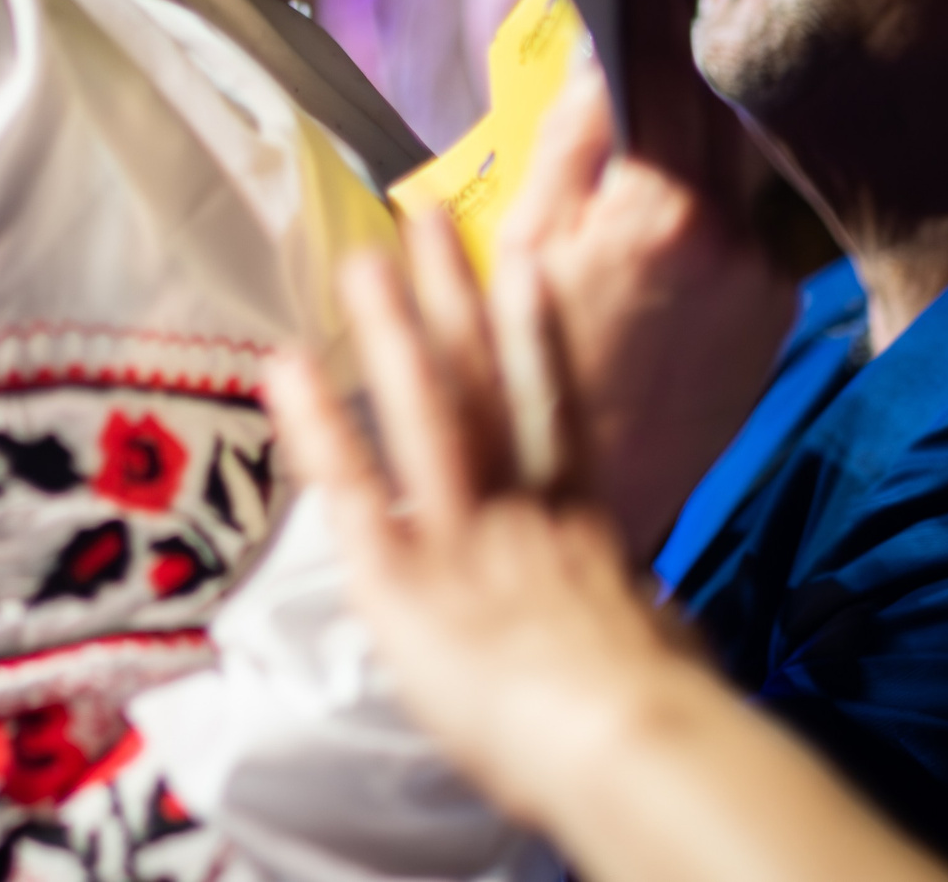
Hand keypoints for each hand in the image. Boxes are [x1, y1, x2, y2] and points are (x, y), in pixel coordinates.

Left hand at [270, 212, 947, 881]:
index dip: (534, 332)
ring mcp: (461, 531)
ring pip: (424, 408)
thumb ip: (641, 612)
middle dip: (451, 292)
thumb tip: (653, 613)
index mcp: (583, 522)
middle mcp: (520, 504)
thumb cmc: (657, 712)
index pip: (553, 409)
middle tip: (423, 211)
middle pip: (482, 378)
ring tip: (362, 256)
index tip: (522, 261)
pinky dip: (318, 426)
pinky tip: (287, 368)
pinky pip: (354, 490)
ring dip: (390, 326)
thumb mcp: (660, 643)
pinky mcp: (404, 577)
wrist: (628, 737)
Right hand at [498, 0, 798, 559]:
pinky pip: (743, 228)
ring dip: (693, 128)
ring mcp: (762, 279)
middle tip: (646, 5)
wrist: (589, 497)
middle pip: (714, 106)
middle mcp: (732, 237)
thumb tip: (589, 59)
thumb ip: (563, 143)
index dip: (640, 10)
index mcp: (660, 212)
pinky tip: (664, 202)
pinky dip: (706, 201)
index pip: (657, 74)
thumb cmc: (521, 381)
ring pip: (734, 167)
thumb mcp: (517, 246)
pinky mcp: (772, 315)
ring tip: (647, 100)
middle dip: (677, 54)